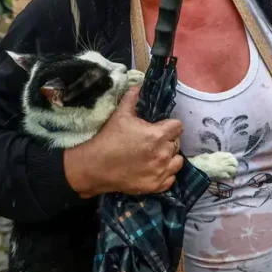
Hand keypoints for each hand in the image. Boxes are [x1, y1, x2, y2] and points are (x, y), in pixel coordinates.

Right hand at [63, 86, 183, 196]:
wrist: (94, 167)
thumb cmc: (108, 138)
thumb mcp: (120, 114)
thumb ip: (132, 98)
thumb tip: (139, 85)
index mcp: (158, 135)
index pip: (178, 127)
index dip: (170, 125)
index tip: (160, 127)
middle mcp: (163, 154)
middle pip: (176, 143)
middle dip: (167, 141)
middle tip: (153, 141)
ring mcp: (160, 172)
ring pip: (177, 161)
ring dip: (169, 157)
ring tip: (156, 155)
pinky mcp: (155, 186)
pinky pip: (170, 179)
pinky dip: (165, 174)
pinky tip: (154, 169)